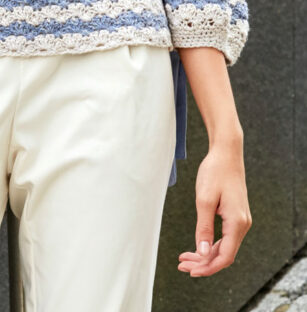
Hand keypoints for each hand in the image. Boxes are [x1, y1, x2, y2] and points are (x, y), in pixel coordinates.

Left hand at [178, 138, 251, 276]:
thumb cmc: (215, 171)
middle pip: (224, 254)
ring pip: (225, 247)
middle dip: (203, 263)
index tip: (191, 271)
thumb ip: (204, 228)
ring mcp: (241, 220)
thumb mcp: (204, 199)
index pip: (225, 256)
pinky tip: (198, 246)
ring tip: (186, 258)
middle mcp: (243, 224)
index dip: (208, 267)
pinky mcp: (236, 215)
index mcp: (237, 222)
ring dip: (206, 255)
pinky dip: (211, 244)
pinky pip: (225, 237)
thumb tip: (204, 254)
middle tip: (182, 265)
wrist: (226, 152)